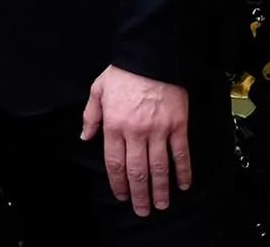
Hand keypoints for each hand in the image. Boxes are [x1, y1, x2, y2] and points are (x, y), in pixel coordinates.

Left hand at [81, 65, 192, 216]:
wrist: (150, 58)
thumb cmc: (123, 73)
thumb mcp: (97, 91)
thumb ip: (91, 116)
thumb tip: (86, 137)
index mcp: (114, 125)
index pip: (115, 162)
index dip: (118, 183)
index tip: (121, 195)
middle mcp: (136, 132)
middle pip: (137, 171)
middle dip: (139, 194)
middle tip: (141, 210)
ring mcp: (158, 131)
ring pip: (159, 167)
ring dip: (159, 189)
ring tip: (160, 205)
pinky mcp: (178, 126)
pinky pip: (181, 154)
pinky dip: (183, 171)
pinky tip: (183, 184)